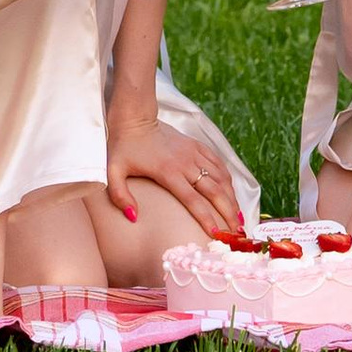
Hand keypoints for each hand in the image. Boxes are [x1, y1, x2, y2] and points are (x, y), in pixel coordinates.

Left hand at [105, 110, 241, 237]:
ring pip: (221, 178)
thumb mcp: (113, 172)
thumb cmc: (123, 147)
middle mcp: (186, 163)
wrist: (135, 118)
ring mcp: (194, 153)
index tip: (216, 234)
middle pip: (214, 191)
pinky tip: (232, 193)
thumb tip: (134, 217)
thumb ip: (120, 196)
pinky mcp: (197, 146)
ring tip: (239, 218)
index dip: (206, 217)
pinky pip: (219, 164)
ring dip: (232, 198)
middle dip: (228, 213)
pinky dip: (228, 180)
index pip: (193, 200)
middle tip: (238, 233)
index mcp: (168, 172)